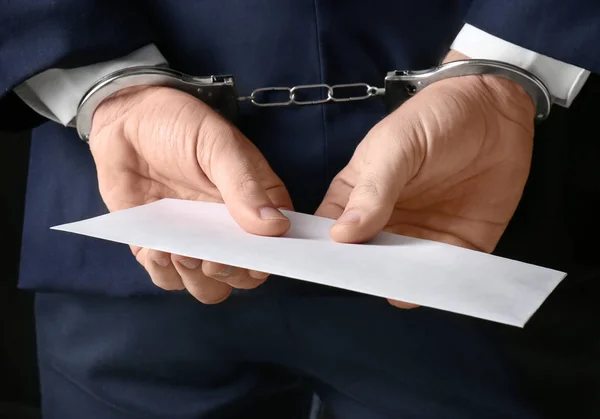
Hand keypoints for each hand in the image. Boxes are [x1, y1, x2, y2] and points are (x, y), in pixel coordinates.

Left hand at [89, 86, 292, 302]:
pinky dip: (165, 273)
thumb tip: (276, 228)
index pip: (275, 246)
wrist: (124, 120)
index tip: (249, 257)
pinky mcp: (159, 247)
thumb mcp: (218, 144)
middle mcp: (228, 229)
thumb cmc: (179, 124)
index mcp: (255, 204)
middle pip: (243, 275)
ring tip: (180, 252)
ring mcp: (194, 240)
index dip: (267, 260)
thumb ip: (245, 185)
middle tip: (210, 256)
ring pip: (209, 287)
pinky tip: (157, 247)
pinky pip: (168, 280)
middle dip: (229, 274)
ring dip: (197, 279)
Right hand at [316, 52, 534, 308]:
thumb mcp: (395, 146)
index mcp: (356, 197)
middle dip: (365, 274)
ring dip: (404, 283)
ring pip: (404, 273)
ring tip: (402, 290)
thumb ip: (372, 190)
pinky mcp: (459, 246)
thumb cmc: (433, 119)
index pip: (330, 233)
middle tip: (368, 283)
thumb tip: (341, 236)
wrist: (497, 110)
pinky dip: (442, 283)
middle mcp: (384, 224)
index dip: (325, 252)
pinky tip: (438, 287)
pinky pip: (447, 274)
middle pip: (366, 260)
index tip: (324, 269)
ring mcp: (420, 238)